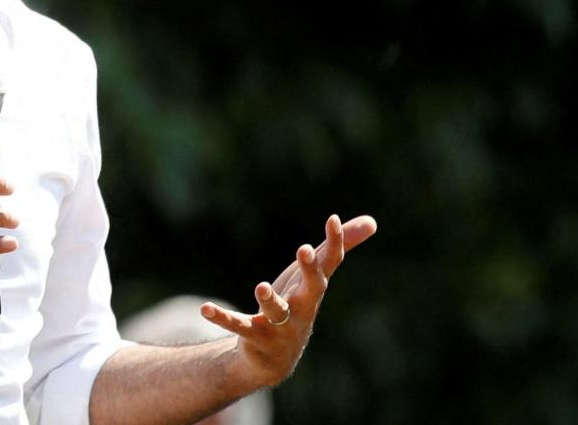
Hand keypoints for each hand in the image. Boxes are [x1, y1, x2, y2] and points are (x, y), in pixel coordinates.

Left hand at [200, 214, 377, 387]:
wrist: (275, 357)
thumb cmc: (297, 305)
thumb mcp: (314, 276)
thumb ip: (338, 249)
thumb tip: (372, 222)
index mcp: (314, 289)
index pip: (329, 263)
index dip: (335, 242)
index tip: (332, 219)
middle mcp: (302, 307)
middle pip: (312, 289)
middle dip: (310, 270)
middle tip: (305, 249)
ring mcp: (280, 325)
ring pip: (277, 312)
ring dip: (270, 301)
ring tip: (261, 287)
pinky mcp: (255, 336)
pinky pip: (238, 326)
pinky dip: (223, 317)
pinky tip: (206, 309)